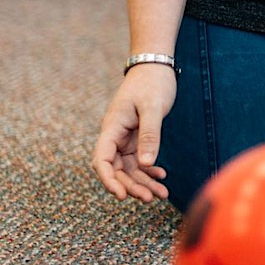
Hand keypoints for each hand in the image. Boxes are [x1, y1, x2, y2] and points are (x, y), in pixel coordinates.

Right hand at [91, 64, 175, 202]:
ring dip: (143, 181)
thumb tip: (146, 164)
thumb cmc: (152, 83)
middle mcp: (115, 135)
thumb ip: (149, 135)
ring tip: (161, 194)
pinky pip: (139, 159)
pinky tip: (161, 176)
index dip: (108, 180)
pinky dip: (149, 169)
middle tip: (150, 198)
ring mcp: (125, 137)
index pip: (102, 160)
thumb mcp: (152, 107)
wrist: (156, 66)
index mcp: (112, 127)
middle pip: (117, 168)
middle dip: (132, 185)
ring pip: (129, 167)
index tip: (121, 195)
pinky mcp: (136, 136)